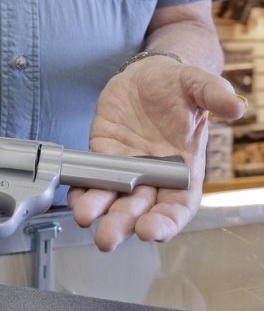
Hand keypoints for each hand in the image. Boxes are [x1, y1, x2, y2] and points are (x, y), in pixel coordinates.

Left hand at [67, 58, 246, 250]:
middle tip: (107, 236)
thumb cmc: (177, 86)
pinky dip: (83, 188)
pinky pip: (92, 176)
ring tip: (87, 218)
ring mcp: (127, 167)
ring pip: (113, 198)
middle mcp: (154, 175)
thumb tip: (235, 105)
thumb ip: (214, 95)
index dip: (165, 222)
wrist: (149, 73)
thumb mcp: (197, 85)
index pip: (177, 207)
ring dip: (99, 211)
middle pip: (140, 210)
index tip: (149, 231)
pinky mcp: (104, 153)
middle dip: (123, 225)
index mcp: (183, 169)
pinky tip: (75, 195)